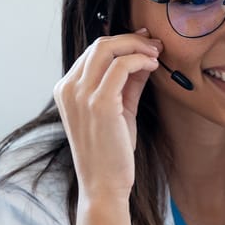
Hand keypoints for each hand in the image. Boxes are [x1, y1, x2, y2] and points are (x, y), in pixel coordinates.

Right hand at [54, 28, 160, 203]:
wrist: (103, 185)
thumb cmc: (111, 152)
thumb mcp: (119, 110)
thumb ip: (128, 83)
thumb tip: (144, 57)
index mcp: (66, 89)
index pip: (93, 52)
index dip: (122, 42)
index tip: (146, 43)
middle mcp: (68, 88)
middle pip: (99, 44)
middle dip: (131, 39)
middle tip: (156, 44)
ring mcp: (80, 95)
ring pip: (108, 49)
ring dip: (137, 46)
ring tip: (157, 54)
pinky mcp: (99, 103)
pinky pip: (121, 66)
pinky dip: (140, 59)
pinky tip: (154, 66)